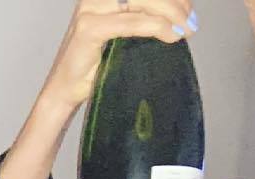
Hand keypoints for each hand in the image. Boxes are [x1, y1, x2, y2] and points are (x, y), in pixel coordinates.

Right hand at [41, 0, 198, 111]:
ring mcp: (90, 10)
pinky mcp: (88, 28)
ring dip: (170, 14)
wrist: (63, 93)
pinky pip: (131, 23)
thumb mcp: (122, 36)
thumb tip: (180, 12)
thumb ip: (142, 20)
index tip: (189, 9)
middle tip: (191, 21)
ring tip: (185, 29)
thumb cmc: (92, 68)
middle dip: (174, 4)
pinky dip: (155, 27)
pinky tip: (171, 35)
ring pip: (142, 2)